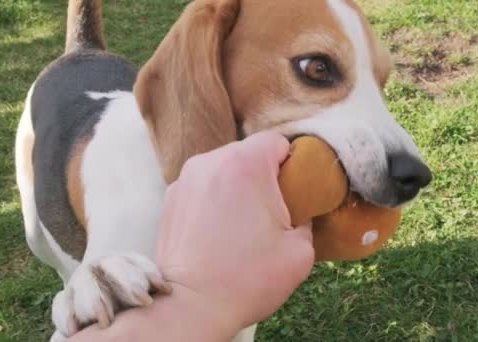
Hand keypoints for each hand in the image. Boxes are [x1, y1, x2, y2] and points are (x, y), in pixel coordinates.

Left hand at [156, 131, 314, 330]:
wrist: (192, 306)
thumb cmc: (247, 278)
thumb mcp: (300, 250)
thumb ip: (306, 219)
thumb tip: (301, 213)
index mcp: (245, 165)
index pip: (278, 141)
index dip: (293, 163)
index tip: (295, 190)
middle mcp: (210, 162)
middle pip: (249, 153)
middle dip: (264, 176)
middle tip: (272, 212)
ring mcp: (185, 179)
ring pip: (225, 169)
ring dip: (238, 187)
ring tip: (243, 224)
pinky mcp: (170, 199)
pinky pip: (204, 187)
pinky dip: (215, 200)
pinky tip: (220, 230)